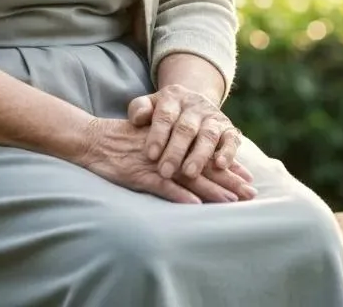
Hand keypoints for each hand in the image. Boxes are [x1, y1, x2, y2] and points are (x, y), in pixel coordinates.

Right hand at [77, 118, 254, 204]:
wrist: (92, 138)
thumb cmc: (120, 140)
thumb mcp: (150, 139)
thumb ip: (170, 146)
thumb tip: (190, 158)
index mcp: (172, 142)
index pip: (205, 153)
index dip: (226, 164)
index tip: (247, 176)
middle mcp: (168, 151)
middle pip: (203, 166)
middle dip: (228, 180)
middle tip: (250, 192)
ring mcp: (155, 162)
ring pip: (188, 176)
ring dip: (211, 190)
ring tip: (232, 201)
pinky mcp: (139, 173)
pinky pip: (162, 185)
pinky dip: (178, 194)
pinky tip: (195, 204)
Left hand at [128, 85, 243, 181]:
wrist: (193, 103)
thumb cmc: (164, 111)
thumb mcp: (150, 105)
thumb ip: (139, 109)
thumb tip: (138, 118)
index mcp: (173, 97)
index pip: (165, 116)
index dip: (158, 135)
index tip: (150, 155)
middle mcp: (195, 105)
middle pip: (186, 128)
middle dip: (175, 151)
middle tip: (165, 171)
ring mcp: (213, 117)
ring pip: (208, 135)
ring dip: (199, 155)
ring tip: (189, 174)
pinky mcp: (229, 130)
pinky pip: (231, 140)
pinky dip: (228, 153)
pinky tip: (220, 166)